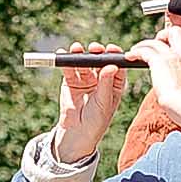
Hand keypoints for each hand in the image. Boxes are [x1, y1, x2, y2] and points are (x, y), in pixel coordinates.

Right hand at [48, 46, 127, 165]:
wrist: (76, 133)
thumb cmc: (96, 121)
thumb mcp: (105, 102)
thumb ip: (106, 83)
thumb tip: (111, 66)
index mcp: (114, 84)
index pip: (116, 66)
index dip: (115, 56)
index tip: (112, 48)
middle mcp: (100, 79)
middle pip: (99, 61)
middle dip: (97, 53)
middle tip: (94, 48)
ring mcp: (85, 80)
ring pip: (84, 63)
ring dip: (80, 55)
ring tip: (76, 48)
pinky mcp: (70, 82)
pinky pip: (69, 69)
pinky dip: (66, 62)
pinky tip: (64, 54)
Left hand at [130, 25, 180, 137]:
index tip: (171, 48)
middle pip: (176, 31)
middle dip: (163, 35)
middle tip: (155, 46)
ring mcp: (173, 56)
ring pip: (157, 40)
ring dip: (144, 44)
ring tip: (135, 51)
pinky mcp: (159, 61)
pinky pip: (144, 50)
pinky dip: (135, 52)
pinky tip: (130, 57)